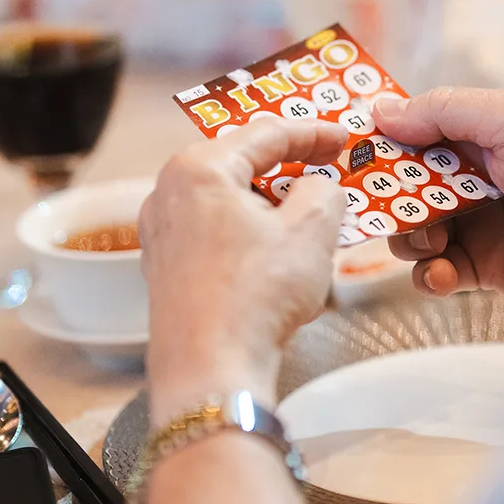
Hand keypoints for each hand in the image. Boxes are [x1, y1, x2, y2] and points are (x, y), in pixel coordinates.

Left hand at [138, 119, 348, 418]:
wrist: (211, 371)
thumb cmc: (256, 296)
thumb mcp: (311, 230)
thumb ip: (324, 191)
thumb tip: (319, 187)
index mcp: (199, 169)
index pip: (265, 134)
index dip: (312, 132)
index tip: (341, 136)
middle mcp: (168, 194)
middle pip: (240, 165)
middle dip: (288, 167)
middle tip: (326, 167)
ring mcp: (162, 235)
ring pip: (227, 201)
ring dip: (271, 204)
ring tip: (311, 215)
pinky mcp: (166, 271)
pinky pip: (215, 234)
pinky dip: (250, 232)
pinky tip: (278, 252)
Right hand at [373, 88, 503, 298]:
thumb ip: (441, 112)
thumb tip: (380, 110)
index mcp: (479, 131)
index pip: (413, 134)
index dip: (379, 142)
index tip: (343, 153)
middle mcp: (474, 176)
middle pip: (405, 187)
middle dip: (385, 197)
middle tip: (373, 207)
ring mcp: (482, 223)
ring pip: (417, 232)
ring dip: (407, 237)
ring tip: (422, 239)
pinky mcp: (492, 269)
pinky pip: (443, 273)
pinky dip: (431, 275)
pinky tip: (439, 273)